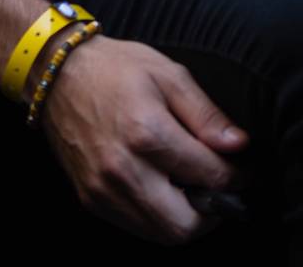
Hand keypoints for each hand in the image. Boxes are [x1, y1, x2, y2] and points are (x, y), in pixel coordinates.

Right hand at [41, 33, 248, 244]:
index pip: (207, 176)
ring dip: (184, 218)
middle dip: (211, 212)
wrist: (61, 75)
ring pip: (159, 234)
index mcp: (147, 133)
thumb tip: (238, 146)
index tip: (241, 172)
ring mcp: (103, 190)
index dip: (234, 178)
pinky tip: (164, 188)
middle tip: (219, 188)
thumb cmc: (117, 69)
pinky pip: (135, 226)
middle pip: (183, 225)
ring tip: (192, 187)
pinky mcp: (91, 200)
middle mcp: (123, 170)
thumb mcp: (171, 75)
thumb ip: (207, 115)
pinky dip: (157, 217)